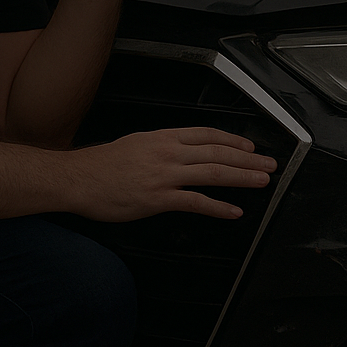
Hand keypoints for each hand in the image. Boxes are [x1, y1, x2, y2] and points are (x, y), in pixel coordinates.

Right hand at [63, 127, 277, 221]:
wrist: (77, 179)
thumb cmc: (102, 165)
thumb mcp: (136, 144)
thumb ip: (161, 147)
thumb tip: (181, 151)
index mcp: (163, 138)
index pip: (207, 134)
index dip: (233, 140)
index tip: (250, 147)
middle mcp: (168, 152)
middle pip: (217, 152)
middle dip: (248, 159)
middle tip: (269, 164)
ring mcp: (165, 175)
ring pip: (213, 173)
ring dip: (242, 178)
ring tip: (262, 182)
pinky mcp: (158, 199)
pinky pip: (195, 202)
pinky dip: (218, 207)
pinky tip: (234, 211)